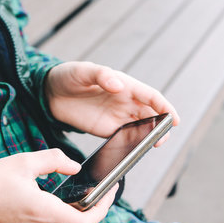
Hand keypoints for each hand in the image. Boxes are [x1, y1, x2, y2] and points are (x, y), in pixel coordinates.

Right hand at [0, 149, 117, 222]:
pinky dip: (66, 216)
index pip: (86, 222)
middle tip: (102, 189)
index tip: (110, 191)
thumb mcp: (25, 161)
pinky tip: (65, 200)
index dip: (103, 208)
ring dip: (80, 212)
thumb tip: (75, 168)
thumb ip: (56, 160)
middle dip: (95, 208)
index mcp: (43, 211)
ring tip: (86, 192)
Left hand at [45, 61, 179, 137]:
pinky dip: (134, 144)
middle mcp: (125, 101)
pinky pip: (126, 137)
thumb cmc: (68, 76)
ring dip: (150, 136)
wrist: (49, 93)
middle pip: (151, 114)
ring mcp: (117, 116)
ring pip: (142, 127)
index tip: (174, 119)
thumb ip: (101, 75)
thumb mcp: (82, 71)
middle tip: (162, 138)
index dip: (165, 106)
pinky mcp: (107, 130)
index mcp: (124, 84)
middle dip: (161, 126)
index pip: (150, 96)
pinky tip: (136, 151)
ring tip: (154, 146)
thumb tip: (119, 85)